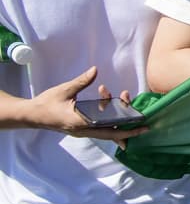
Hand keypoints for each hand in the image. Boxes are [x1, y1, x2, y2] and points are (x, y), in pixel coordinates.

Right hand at [27, 71, 149, 141]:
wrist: (31, 115)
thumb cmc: (46, 103)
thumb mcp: (65, 90)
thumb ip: (82, 81)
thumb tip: (95, 70)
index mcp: (81, 123)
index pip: (109, 130)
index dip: (127, 129)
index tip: (142, 126)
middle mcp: (84, 130)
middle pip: (111, 133)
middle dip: (128, 127)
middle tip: (144, 122)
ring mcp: (82, 130)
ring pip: (106, 129)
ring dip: (117, 115)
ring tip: (123, 96)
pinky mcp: (80, 128)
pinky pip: (98, 125)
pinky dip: (107, 114)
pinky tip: (107, 96)